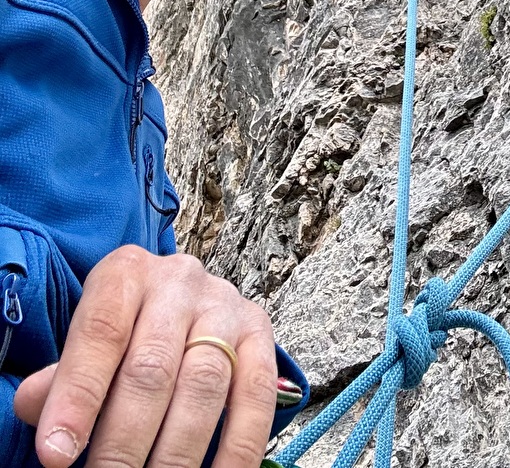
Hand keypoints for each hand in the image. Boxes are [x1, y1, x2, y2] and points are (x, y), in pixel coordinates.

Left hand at [13, 245, 277, 467]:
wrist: (181, 303)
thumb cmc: (127, 331)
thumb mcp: (88, 341)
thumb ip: (64, 375)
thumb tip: (36, 406)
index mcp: (128, 272)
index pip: (101, 331)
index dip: (78, 396)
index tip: (56, 455)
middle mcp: (180, 280)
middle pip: (152, 367)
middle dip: (124, 439)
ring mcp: (225, 304)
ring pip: (203, 384)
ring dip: (176, 452)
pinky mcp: (260, 331)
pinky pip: (256, 394)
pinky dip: (237, 446)